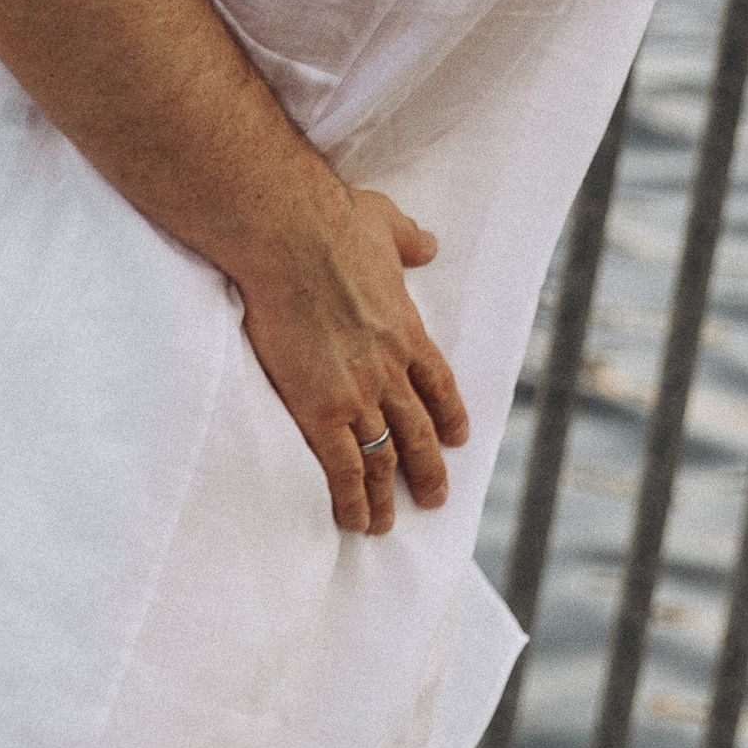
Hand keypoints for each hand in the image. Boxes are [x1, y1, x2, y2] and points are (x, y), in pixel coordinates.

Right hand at [233, 179, 471, 534]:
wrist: (291, 236)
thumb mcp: (386, 222)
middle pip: (417, 433)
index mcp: (408, 330)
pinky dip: (351, 499)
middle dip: (427, 472)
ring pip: (382, 459)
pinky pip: (342, 468)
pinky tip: (353, 521)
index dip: (449, 416)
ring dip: (387, 496)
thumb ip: (409, 239)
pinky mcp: (320, 408)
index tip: (456, 439)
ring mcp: (357, 393)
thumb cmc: (333, 222)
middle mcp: (389, 370)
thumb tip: (428, 243)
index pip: (438, 385)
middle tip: (434, 499)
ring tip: (386, 526)